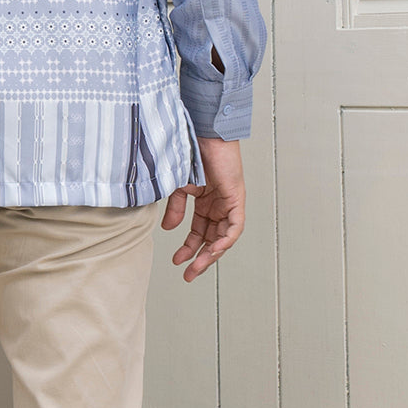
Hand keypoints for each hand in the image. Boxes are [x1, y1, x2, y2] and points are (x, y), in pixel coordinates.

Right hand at [162, 137, 244, 283]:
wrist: (202, 132)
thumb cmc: (192, 152)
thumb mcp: (179, 185)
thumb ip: (176, 208)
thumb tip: (170, 230)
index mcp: (206, 201)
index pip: (200, 232)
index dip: (188, 248)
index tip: (177, 262)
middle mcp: (219, 205)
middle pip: (213, 239)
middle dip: (200, 258)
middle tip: (189, 274)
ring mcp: (229, 203)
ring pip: (224, 237)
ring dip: (212, 254)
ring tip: (198, 266)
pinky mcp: (237, 198)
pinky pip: (235, 227)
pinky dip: (226, 239)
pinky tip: (215, 250)